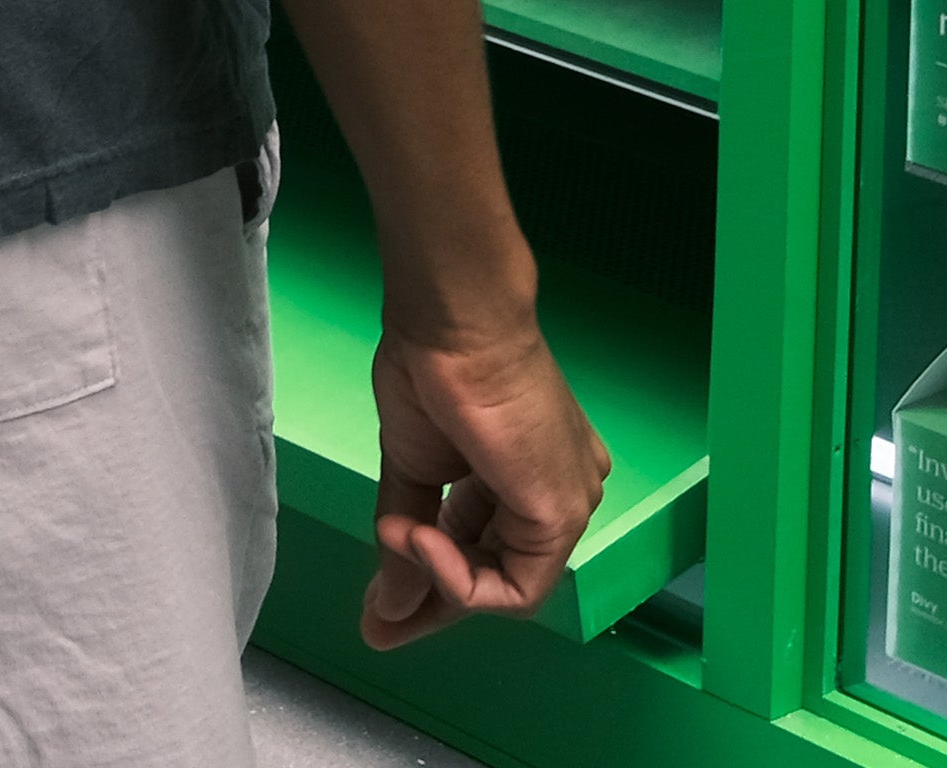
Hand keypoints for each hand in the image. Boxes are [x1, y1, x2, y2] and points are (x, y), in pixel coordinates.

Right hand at [362, 317, 607, 646]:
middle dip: (433, 602)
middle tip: (380, 621)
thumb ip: (408, 537)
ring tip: (395, 543)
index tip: (383, 604)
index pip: (487, 551)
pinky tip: (421, 541)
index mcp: (527, 473)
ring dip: (440, 579)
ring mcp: (567, 504)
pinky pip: (514, 586)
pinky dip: (461, 579)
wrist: (453, 325)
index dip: (435, 583)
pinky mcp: (560, 514)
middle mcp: (559, 492)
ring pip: (507, 586)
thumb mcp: (413, 467)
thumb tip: (387, 603)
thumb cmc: (433, 368)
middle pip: (498, 576)